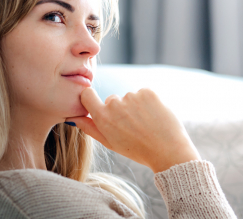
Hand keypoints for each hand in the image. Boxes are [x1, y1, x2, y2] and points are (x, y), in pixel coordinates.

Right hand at [65, 87, 200, 172]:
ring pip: (129, 98)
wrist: (168, 151)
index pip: (87, 95)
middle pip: (111, 100)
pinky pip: (143, 94)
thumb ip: (91, 128)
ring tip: (146, 124)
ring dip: (135, 107)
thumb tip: (74, 117)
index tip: (96, 103)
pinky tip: (154, 117)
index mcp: (103, 118)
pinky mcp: (148, 92)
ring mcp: (132, 96)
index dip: (90, 98)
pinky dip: (148, 102)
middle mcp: (115, 104)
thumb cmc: (138, 150)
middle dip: (119, 110)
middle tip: (133, 128)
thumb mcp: (111, 143)